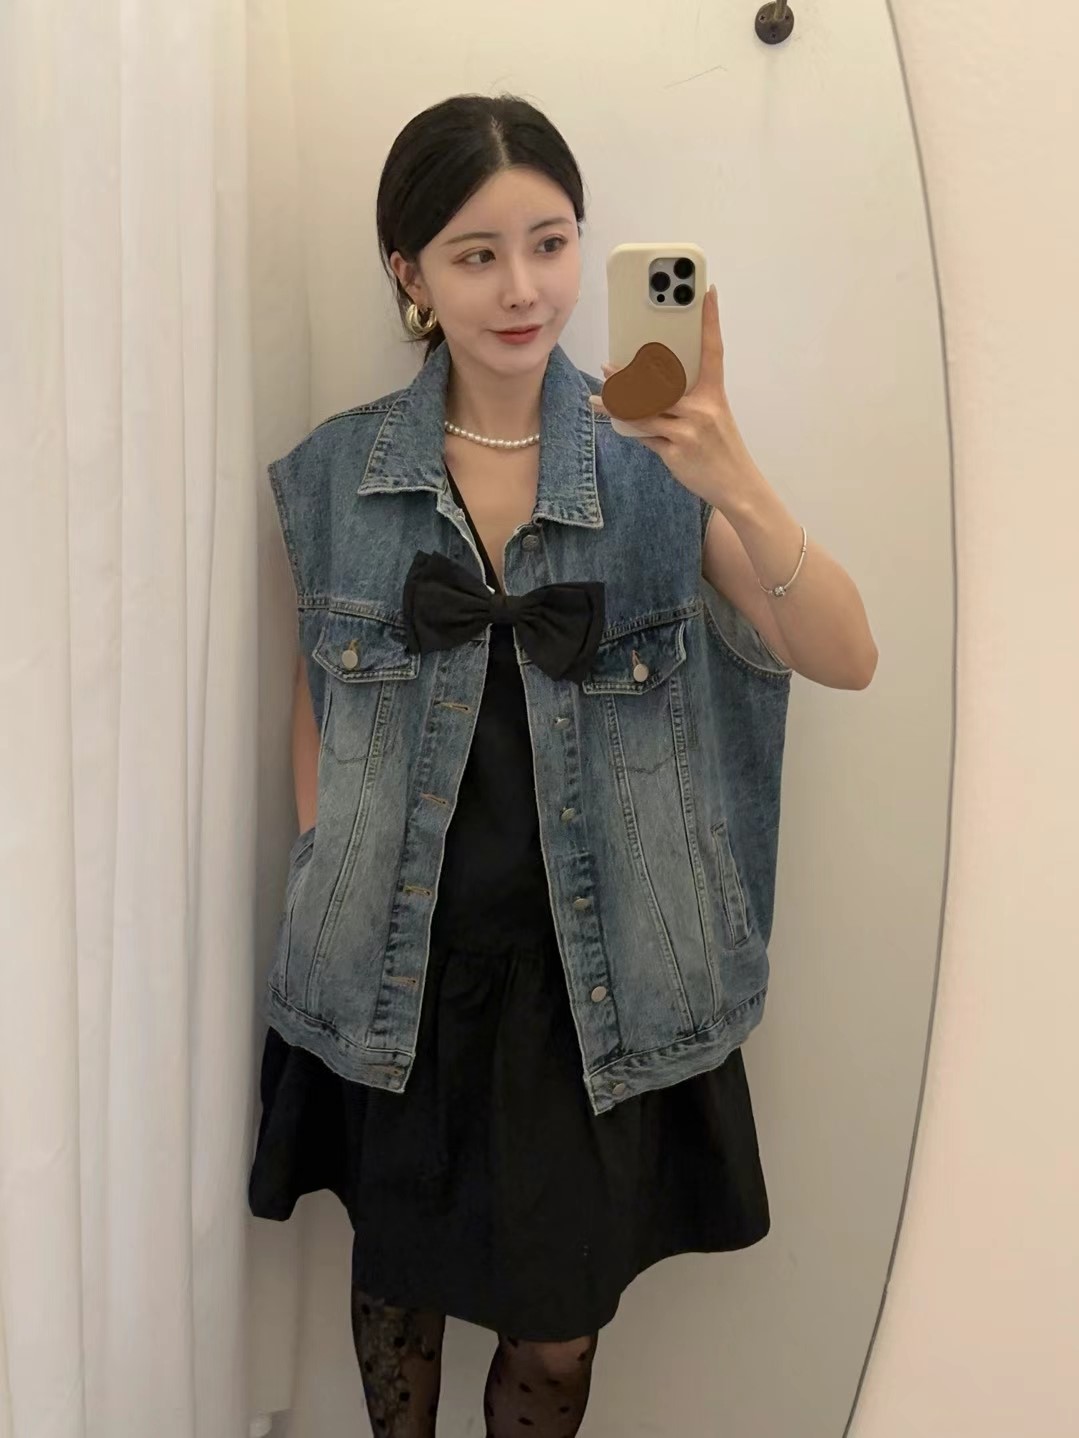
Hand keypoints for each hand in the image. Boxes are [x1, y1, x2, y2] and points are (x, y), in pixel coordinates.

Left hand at [589, 284, 760, 512]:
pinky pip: (645, 434)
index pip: (713, 349)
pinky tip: (613, 420)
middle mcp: (702, 407)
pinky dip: (628, 427)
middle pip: (661, 383)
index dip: (710, 320)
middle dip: (631, 376)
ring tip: (598, 396)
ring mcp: (689, 429)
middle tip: (608, 365)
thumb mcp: (712, 420)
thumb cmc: (722, 450)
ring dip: (618, 403)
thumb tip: (647, 395)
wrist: (737, 486)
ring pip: (645, 409)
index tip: (707, 293)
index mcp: (715, 394)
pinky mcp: (676, 450)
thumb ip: (685, 404)